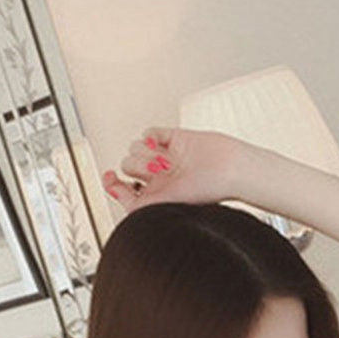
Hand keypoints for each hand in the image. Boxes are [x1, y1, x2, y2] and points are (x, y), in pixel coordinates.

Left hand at [102, 127, 249, 215]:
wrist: (229, 169)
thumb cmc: (206, 191)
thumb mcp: (163, 205)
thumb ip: (136, 206)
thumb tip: (115, 196)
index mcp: (156, 196)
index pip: (123, 188)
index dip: (112, 183)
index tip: (110, 177)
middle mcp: (160, 178)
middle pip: (128, 164)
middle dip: (139, 166)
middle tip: (160, 171)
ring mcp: (166, 157)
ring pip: (136, 147)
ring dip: (149, 153)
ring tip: (167, 160)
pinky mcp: (174, 138)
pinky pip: (150, 132)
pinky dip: (153, 136)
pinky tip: (164, 144)